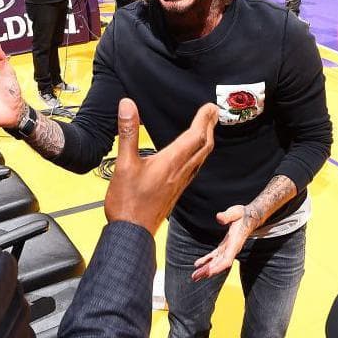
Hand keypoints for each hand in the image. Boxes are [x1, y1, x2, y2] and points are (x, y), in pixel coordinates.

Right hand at [104, 99, 217, 235]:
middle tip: (214, 113)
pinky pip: (194, 169)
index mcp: (170, 163)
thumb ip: (127, 133)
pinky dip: (199, 155)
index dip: (204, 120)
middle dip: (210, 128)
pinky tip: (192, 158)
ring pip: (200, 159)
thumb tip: (127, 105)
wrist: (132, 232)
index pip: (194, 136)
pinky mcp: (175, 192)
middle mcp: (180, 172)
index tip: (210, 107)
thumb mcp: (123, 164)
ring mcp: (179, 183)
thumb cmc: (127, 201)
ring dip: (206, 141)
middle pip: (203, 147)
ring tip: (208, 130)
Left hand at [191, 204, 252, 280]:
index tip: (207, 273)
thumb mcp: (235, 212)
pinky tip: (198, 264)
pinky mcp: (224, 247)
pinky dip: (207, 261)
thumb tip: (219, 218)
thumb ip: (227, 216)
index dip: (217, 267)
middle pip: (219, 264)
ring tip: (195, 276)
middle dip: (208, 271)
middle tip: (195, 277)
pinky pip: (215, 256)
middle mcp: (232, 249)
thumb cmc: (243, 214)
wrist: (250, 217)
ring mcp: (228, 249)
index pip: (226, 259)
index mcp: (234, 243)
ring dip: (206, 269)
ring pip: (217, 262)